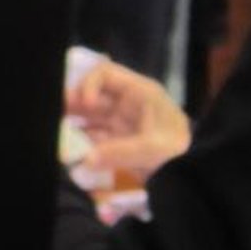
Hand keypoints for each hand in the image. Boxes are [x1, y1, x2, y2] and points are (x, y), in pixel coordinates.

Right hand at [66, 60, 192, 175]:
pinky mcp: (120, 145)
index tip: (83, 105)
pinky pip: (94, 140)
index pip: (105, 75)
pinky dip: (82, 145)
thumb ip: (118, 152)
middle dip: (72, 105)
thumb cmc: (181, 153)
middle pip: (92, 96)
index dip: (89, 85)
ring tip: (56, 135)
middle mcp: (127, 104)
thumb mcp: (153, 148)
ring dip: (73, 126)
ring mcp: (122, 125)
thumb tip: (85, 160)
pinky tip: (69, 153)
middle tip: (52, 116)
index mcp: (139, 93)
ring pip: (90, 119)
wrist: (198, 174)